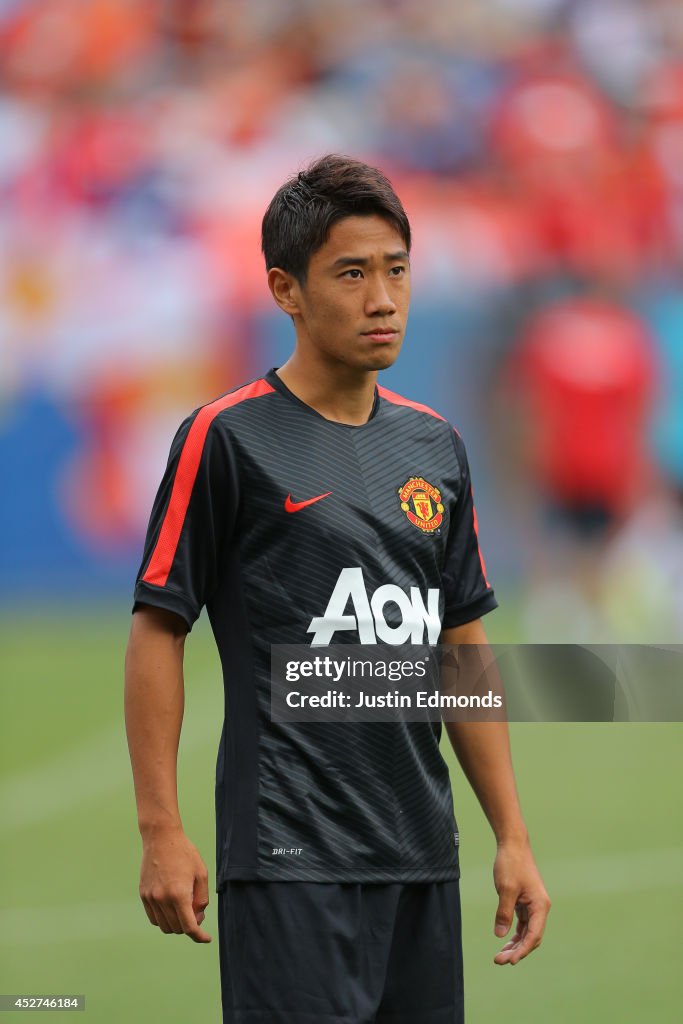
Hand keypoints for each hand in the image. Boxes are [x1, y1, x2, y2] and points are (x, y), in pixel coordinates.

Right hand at [139, 826, 211, 942]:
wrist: (161, 838)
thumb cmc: (185, 853)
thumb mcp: (201, 873)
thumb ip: (201, 898)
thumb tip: (197, 917)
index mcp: (179, 894)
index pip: (189, 927)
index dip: (199, 936)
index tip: (206, 938)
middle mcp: (162, 899)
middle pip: (177, 929)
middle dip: (189, 926)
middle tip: (197, 911)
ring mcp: (151, 898)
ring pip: (164, 926)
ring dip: (176, 924)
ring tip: (184, 907)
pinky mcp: (143, 895)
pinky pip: (153, 918)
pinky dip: (164, 919)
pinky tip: (172, 907)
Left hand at [492, 838, 549, 964]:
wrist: (512, 844)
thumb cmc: (511, 864)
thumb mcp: (506, 889)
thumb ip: (504, 913)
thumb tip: (500, 935)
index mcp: (540, 905)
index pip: (534, 935)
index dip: (523, 950)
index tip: (510, 960)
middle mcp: (540, 907)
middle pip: (531, 936)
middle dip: (517, 950)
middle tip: (498, 961)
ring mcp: (533, 905)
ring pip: (526, 931)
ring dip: (514, 944)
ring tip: (499, 956)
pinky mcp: (525, 902)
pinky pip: (521, 923)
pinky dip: (514, 933)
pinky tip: (504, 942)